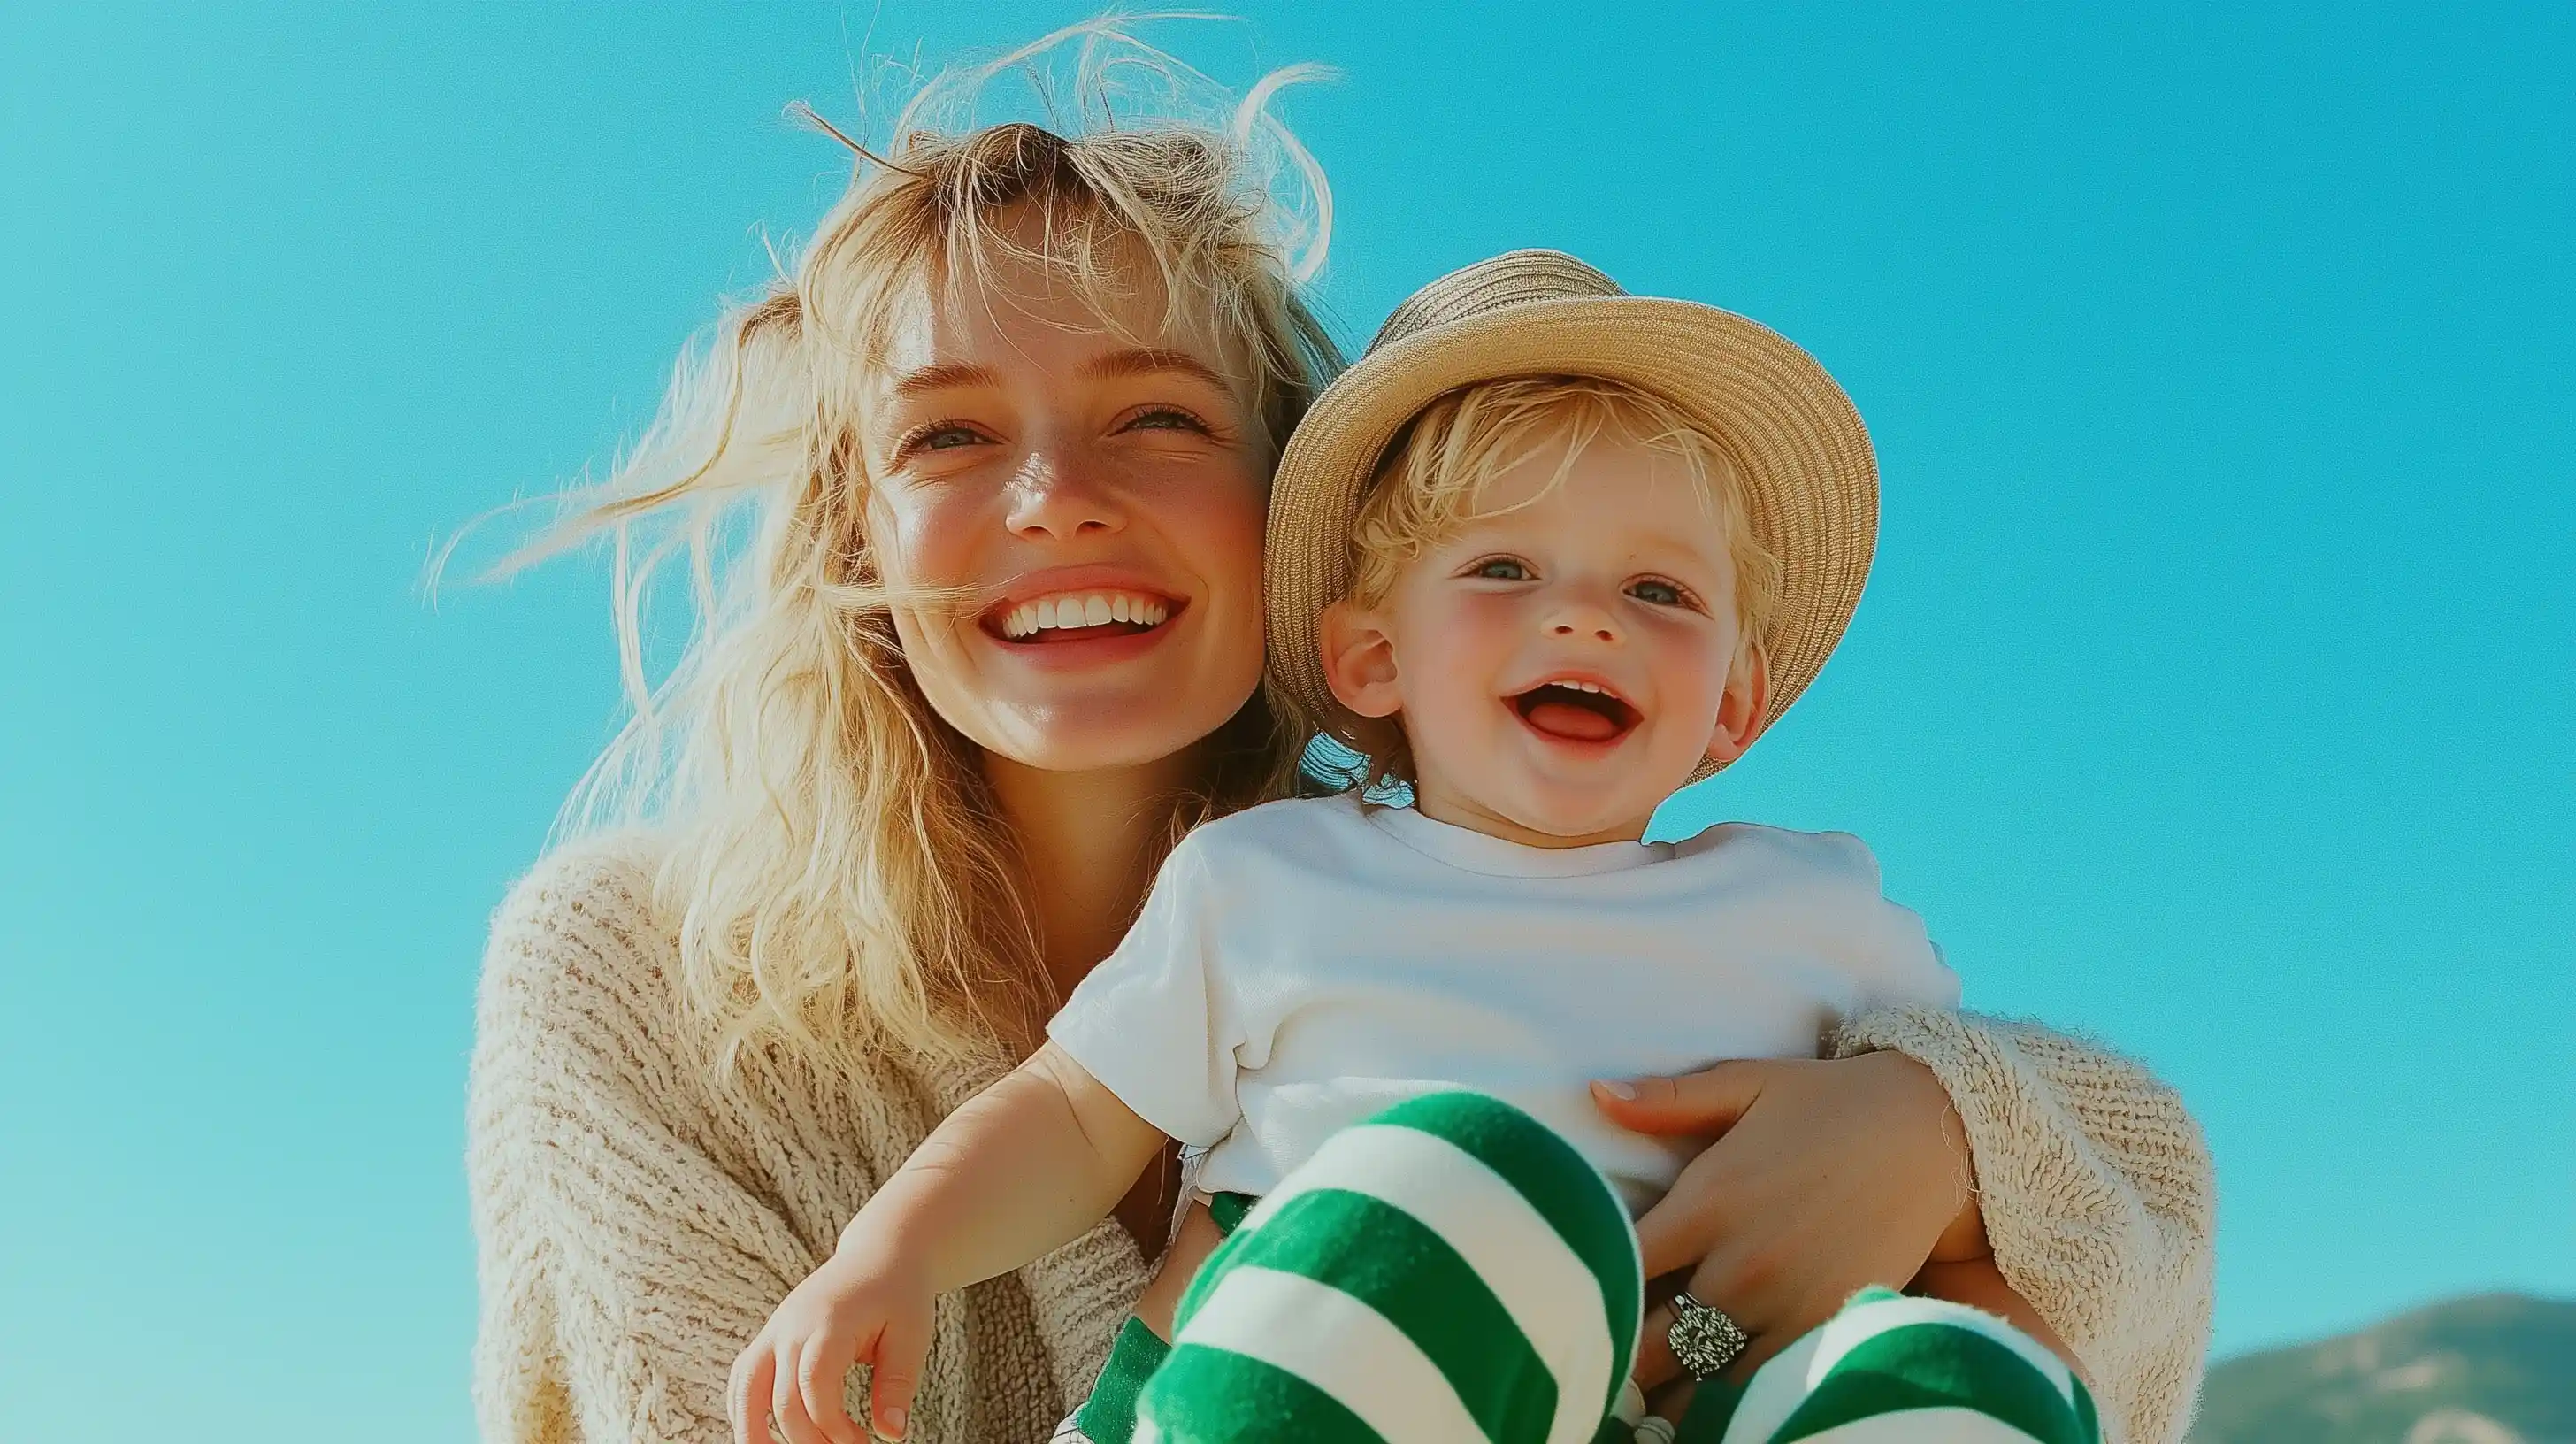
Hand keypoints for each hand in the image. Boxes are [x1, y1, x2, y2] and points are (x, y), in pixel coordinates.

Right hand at [730, 1238, 934, 1443]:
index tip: (861, 1443)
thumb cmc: (899, 1295)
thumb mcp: (911, 1337)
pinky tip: (762, 1435)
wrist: (881, 1253)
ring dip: (753, 1431)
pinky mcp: (771, 1335)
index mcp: (829, 1323)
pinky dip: (744, 1408)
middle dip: (808, 1438)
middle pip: (781, 1397)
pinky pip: (744, 1376)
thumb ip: (898, 1385)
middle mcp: (792, 1326)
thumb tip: (892, 1434)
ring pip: (745, 1388)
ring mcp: (776, 1329)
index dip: (832, 1426)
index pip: (814, 1386)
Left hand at [1591, 1051, 1977, 1385]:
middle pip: (1650, 1342)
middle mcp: (1741, 1265)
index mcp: (1708, 1203)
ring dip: (1672, 1381)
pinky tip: (1708, 1385)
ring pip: (1703, 1377)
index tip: (1573, 1293)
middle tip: (1597, 1356)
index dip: (1588, 1286)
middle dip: (1619, 1354)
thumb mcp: (1747, 1083)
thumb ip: (1668, 1098)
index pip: (1619, 1268)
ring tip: (1644, 1386)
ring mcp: (1787, 1305)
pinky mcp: (1827, 1328)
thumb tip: (1596, 1094)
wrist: (1931, 1132)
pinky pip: (1762, 1386)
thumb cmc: (1828, 1102)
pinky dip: (1730, 1390)